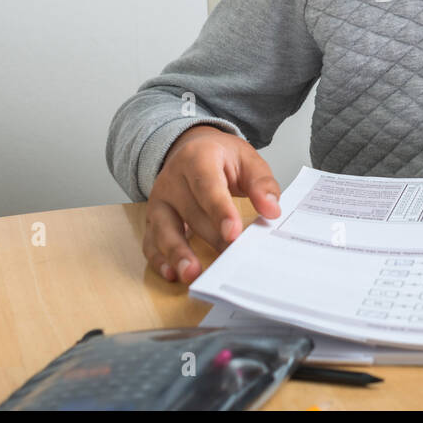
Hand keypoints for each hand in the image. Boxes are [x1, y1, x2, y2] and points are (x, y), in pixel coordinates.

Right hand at [143, 125, 280, 284]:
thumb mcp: (246, 159)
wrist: (190, 149)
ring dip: (177, 253)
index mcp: (197, 158)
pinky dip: (159, 259)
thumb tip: (271, 210)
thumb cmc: (220, 156)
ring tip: (192, 274)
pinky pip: (151, 241)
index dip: (220, 211)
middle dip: (212, 239)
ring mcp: (160, 200)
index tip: (234, 234)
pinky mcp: (153, 218)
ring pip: (164, 229)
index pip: (207, 186)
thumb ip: (261, 183)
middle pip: (191, 213)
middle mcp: (173, 179)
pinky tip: (171, 274)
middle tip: (230, 259)